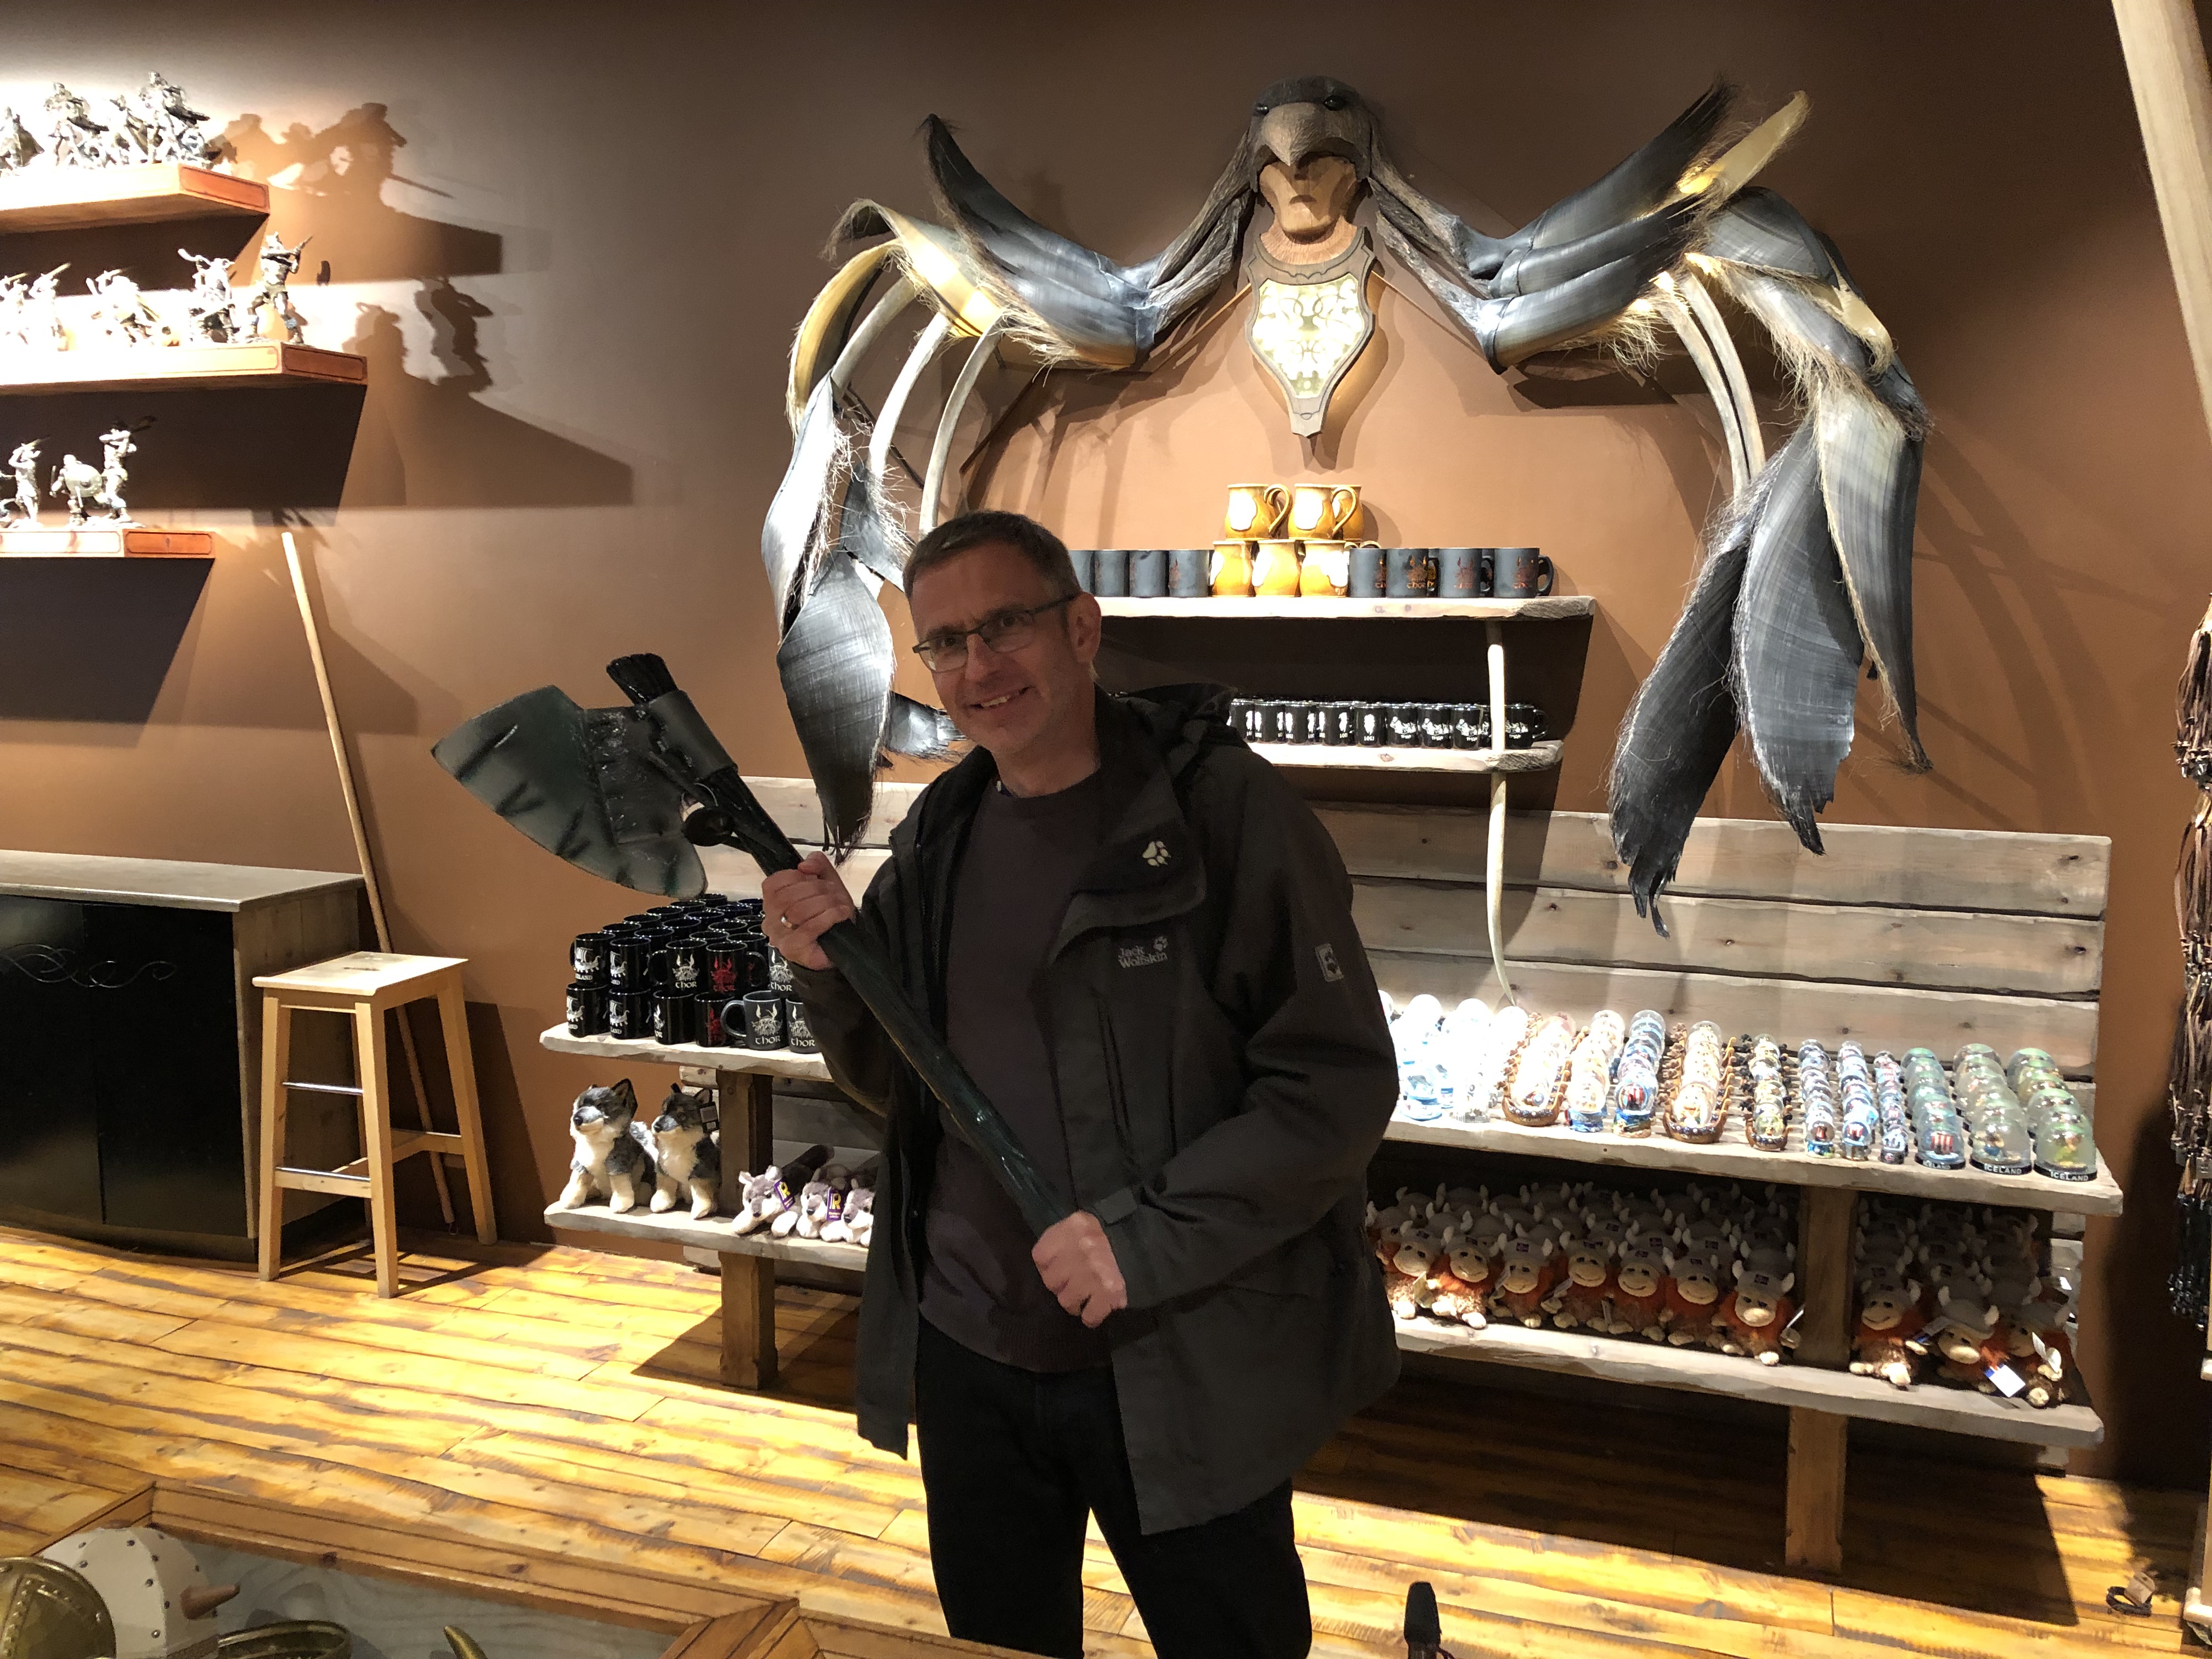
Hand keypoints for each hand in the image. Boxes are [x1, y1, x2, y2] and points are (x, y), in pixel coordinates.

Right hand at [759, 852, 854, 971]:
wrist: (843, 944)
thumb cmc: (829, 913)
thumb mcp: (826, 881)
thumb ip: (816, 864)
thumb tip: (803, 865)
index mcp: (773, 903)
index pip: (772, 884)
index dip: (795, 877)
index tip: (814, 878)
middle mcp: (771, 920)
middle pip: (786, 896)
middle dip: (815, 889)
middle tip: (833, 892)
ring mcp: (779, 937)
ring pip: (797, 911)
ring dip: (825, 903)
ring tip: (839, 904)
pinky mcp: (792, 949)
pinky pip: (808, 928)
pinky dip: (828, 917)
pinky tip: (840, 914)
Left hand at [1032, 1210, 1127, 1327]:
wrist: (1145, 1244)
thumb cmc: (1107, 1237)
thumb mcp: (1082, 1226)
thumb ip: (1062, 1239)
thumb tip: (1046, 1266)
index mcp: (1072, 1227)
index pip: (1040, 1256)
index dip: (1048, 1266)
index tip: (1060, 1267)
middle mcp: (1081, 1249)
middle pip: (1050, 1281)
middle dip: (1062, 1285)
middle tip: (1075, 1282)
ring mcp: (1094, 1273)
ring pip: (1066, 1301)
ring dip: (1076, 1302)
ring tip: (1088, 1294)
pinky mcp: (1109, 1293)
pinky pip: (1089, 1316)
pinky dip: (1092, 1316)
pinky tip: (1098, 1307)